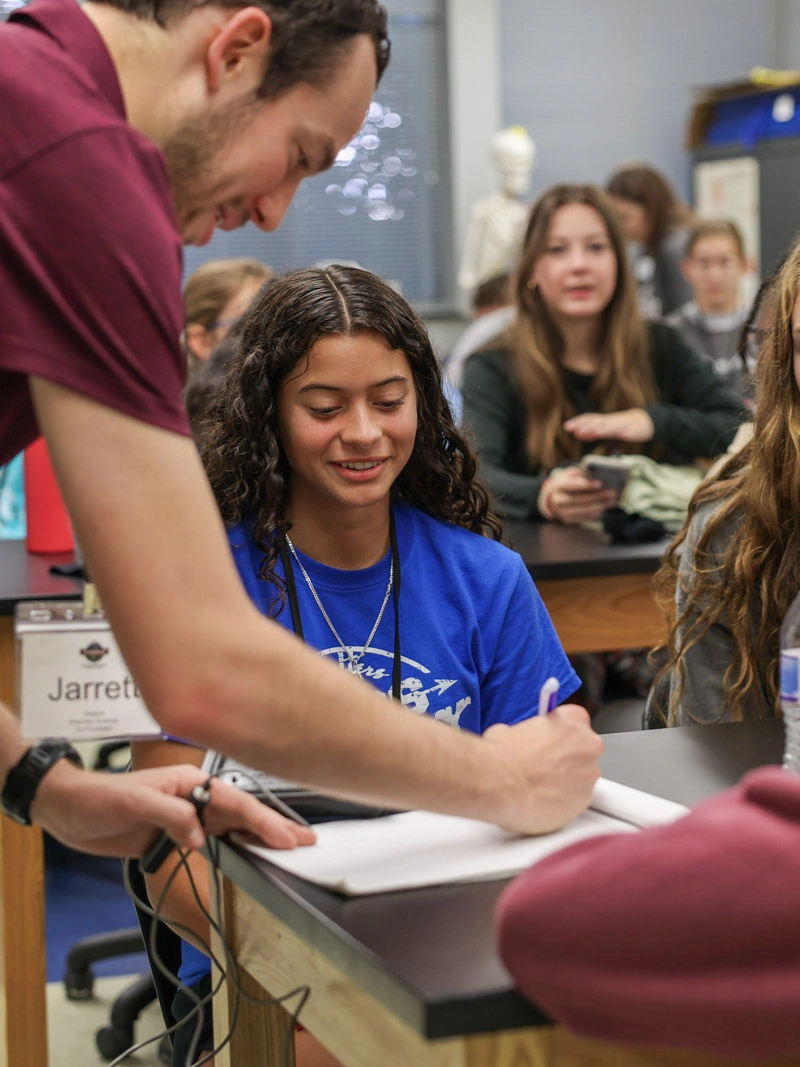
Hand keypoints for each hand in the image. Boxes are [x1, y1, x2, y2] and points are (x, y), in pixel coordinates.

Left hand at [29, 760, 315, 856]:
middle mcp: (193, 797)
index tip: (285, 836)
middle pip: (241, 813)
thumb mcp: (132, 803)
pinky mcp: (175, 834)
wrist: (67, 809)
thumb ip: (169, 815)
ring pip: (232, 826)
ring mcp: (186, 816)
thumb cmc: (96, 797)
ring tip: (288, 846)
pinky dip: (236, 846)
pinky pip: (214, 840)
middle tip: (305, 840)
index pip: (234, 801)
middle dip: (274, 826)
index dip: (262, 820)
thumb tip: (199, 834)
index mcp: (188, 781)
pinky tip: (251, 853)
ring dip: (259, 837)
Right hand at [483, 705, 602, 834]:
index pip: (576, 721)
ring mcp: (588, 776)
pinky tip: (540, 802)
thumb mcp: (511, 729)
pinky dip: (562, 804)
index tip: (550, 741)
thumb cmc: (501, 755)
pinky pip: (575, 802)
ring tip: (538, 788)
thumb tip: (521, 742)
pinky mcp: (583, 803)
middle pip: (584, 751)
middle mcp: (588, 746)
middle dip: (566, 760)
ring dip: (565, 783)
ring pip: (581, 779)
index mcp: (572, 720)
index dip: (560, 734)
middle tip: (542, 767)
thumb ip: (530, 734)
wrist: (496, 784)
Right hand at [539, 466, 618, 523]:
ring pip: (583, 510)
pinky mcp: (568, 520)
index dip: (585, 484)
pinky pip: (585, 518)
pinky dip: (597, 512)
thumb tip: (598, 476)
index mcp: (557, 485)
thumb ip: (581, 473)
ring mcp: (562, 512)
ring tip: (613, 500)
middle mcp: (557, 500)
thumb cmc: (568, 482)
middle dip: (597, 496)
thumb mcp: (570, 474)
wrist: (554, 497)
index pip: (570, 485)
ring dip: (600, 505)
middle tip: (612, 492)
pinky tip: (605, 506)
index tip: (600, 483)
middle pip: (578, 499)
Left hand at [563, 409, 653, 442]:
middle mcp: (610, 421)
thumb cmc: (624, 426)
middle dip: (583, 424)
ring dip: (596, 428)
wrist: (645, 421)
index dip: (578, 422)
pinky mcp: (630, 429)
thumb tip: (578, 434)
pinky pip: (624, 430)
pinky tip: (614, 434)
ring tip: (586, 431)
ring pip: (607, 425)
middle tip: (571, 428)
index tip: (566, 427)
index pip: (589, 419)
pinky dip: (618, 431)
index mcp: (604, 421)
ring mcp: (620, 424)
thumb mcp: (606, 429)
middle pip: (595, 421)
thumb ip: (593, 432)